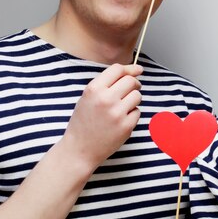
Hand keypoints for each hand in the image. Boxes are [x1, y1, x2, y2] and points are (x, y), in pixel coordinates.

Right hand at [59, 63, 142, 178]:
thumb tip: (134, 71)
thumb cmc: (83, 122)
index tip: (137, 71)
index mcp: (94, 89)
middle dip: (134, 84)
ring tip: (122, 107)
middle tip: (130, 90)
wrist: (79, 149)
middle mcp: (106, 99)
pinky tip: (120, 120)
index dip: (129, 69)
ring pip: (137, 96)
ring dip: (133, 99)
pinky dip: (132, 114)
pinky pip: (137, 112)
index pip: (118, 69)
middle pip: (131, 81)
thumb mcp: (88, 97)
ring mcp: (117, 113)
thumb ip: (107, 83)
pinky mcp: (126, 126)